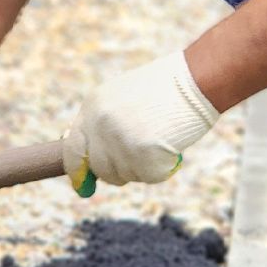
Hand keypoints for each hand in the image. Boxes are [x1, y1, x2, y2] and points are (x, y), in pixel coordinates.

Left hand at [62, 50, 220, 194]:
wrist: (194, 79)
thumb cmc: (165, 87)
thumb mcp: (123, 96)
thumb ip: (103, 124)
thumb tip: (88, 159)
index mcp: (93, 106)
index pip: (71, 149)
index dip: (76, 170)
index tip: (82, 186)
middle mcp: (100, 124)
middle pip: (100, 169)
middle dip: (118, 171)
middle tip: (140, 156)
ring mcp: (120, 140)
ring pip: (126, 175)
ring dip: (143, 166)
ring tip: (160, 137)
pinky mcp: (142, 155)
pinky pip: (149, 177)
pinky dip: (163, 168)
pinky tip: (171, 144)